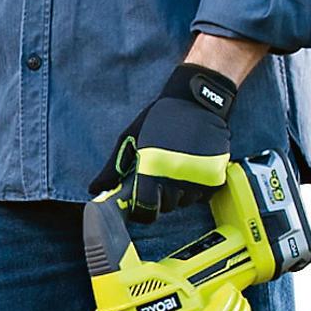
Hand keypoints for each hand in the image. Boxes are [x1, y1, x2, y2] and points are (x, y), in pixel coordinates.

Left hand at [113, 60, 238, 218]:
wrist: (198, 100)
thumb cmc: (161, 117)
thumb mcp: (130, 138)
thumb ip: (113, 167)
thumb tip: (94, 189)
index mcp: (152, 167)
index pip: (146, 209)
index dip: (141, 208)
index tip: (141, 200)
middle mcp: (176, 176)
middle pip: (167, 207)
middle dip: (161, 198)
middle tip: (160, 177)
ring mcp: (199, 177)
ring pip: (185, 202)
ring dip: (179, 192)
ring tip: (176, 168)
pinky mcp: (216, 175)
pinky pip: (203, 195)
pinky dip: (197, 188)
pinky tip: (192, 169)